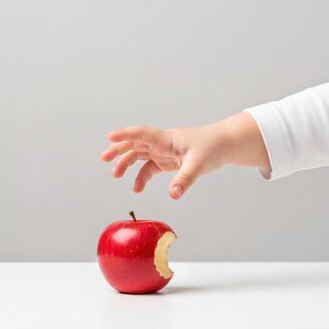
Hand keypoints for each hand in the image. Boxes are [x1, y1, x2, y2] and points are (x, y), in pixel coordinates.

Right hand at [100, 121, 234, 198]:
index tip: (110, 136)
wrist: (224, 144)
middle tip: (104, 157)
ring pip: (139, 154)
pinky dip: (141, 177)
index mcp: (167, 138)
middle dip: (119, 149)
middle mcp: (162, 142)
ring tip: (115, 175)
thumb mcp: (199, 164)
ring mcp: (163, 151)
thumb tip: (173, 195)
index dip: (126, 134)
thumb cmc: (212, 147)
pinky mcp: (167, 160)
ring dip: (126, 163)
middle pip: (135, 143)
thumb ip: (184, 180)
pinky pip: (149, 168)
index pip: (143, 134)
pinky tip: (136, 188)